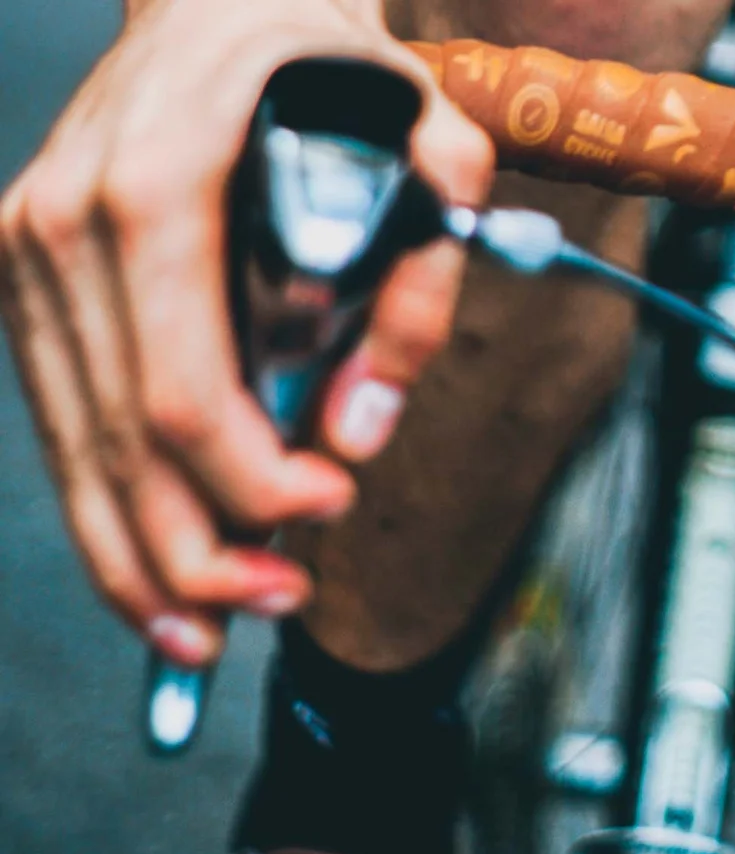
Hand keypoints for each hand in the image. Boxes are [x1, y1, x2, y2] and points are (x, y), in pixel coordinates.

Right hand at [0, 0, 492, 665]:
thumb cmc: (329, 68)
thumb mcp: (430, 145)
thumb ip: (419, 286)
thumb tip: (357, 435)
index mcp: (156, 191)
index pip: (183, 393)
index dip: (250, 485)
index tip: (328, 509)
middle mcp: (65, 224)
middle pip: (119, 443)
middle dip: (199, 553)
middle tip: (280, 606)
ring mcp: (27, 249)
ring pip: (73, 449)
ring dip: (138, 561)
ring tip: (203, 641)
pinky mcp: (24, 272)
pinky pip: (61, 417)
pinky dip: (103, 509)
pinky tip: (151, 579)